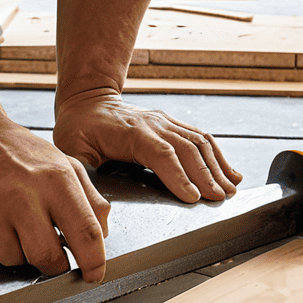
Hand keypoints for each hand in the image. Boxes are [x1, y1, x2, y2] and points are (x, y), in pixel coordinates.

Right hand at [0, 108, 110, 281]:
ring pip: (13, 260)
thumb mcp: (67, 166)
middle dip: (53, 266)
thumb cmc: (24, 155)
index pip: (85, 233)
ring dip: (20, 255)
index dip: (93, 262)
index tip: (93, 275)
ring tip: (17, 228)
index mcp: (56, 180)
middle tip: (52, 256)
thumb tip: (103, 236)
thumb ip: (91, 202)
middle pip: (46, 258)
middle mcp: (22, 194)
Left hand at [53, 89, 241, 202]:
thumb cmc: (78, 129)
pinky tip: (231, 173)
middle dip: (206, 176)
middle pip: (187, 149)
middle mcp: (154, 123)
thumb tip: (90, 201)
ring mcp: (166, 122)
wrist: (88, 101)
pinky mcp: (173, 125)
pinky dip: (219, 156)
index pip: (160, 154)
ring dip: (217, 166)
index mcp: (131, 132)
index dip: (179, 175)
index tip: (193, 197)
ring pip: (199, 142)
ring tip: (231, 189)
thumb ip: (82, 173)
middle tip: (219, 199)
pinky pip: (201, 138)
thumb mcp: (71, 150)